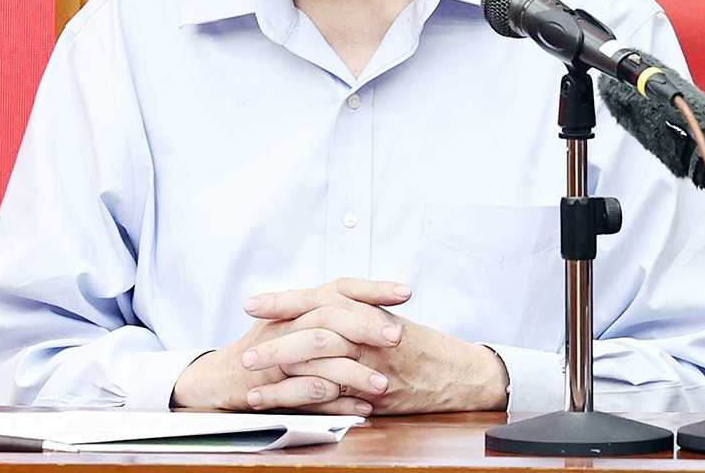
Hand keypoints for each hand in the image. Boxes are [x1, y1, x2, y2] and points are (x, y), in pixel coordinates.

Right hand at [172, 278, 410, 415]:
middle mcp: (290, 321)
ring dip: (355, 372)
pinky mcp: (272, 383)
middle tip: (398, 338)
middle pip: (331, 315)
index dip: (373, 288)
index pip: (340, 287)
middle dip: (366, 326)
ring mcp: (280, 351)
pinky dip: (337, 404)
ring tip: (384, 385)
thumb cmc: (265, 352)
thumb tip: (372, 311)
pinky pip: (308, 392)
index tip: (406, 291)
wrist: (222, 378)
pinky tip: (362, 411)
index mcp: (301, 306)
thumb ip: (328, 318)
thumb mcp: (296, 327)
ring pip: (321, 354)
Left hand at [246, 286, 508, 413]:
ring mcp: (371, 364)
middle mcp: (367, 334)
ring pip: (320, 362)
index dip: (284, 301)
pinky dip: (300, 400)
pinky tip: (275, 404)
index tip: (252, 305)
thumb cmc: (419, 345)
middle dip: (276, 340)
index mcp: (365, 310)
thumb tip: (309, 308)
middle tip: (245, 352)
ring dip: (281, 374)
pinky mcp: (375, 394)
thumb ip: (349, 313)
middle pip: (314, 329)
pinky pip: (333, 396)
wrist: (459, 373)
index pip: (319, 299)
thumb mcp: (383, 318)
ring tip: (251, 381)